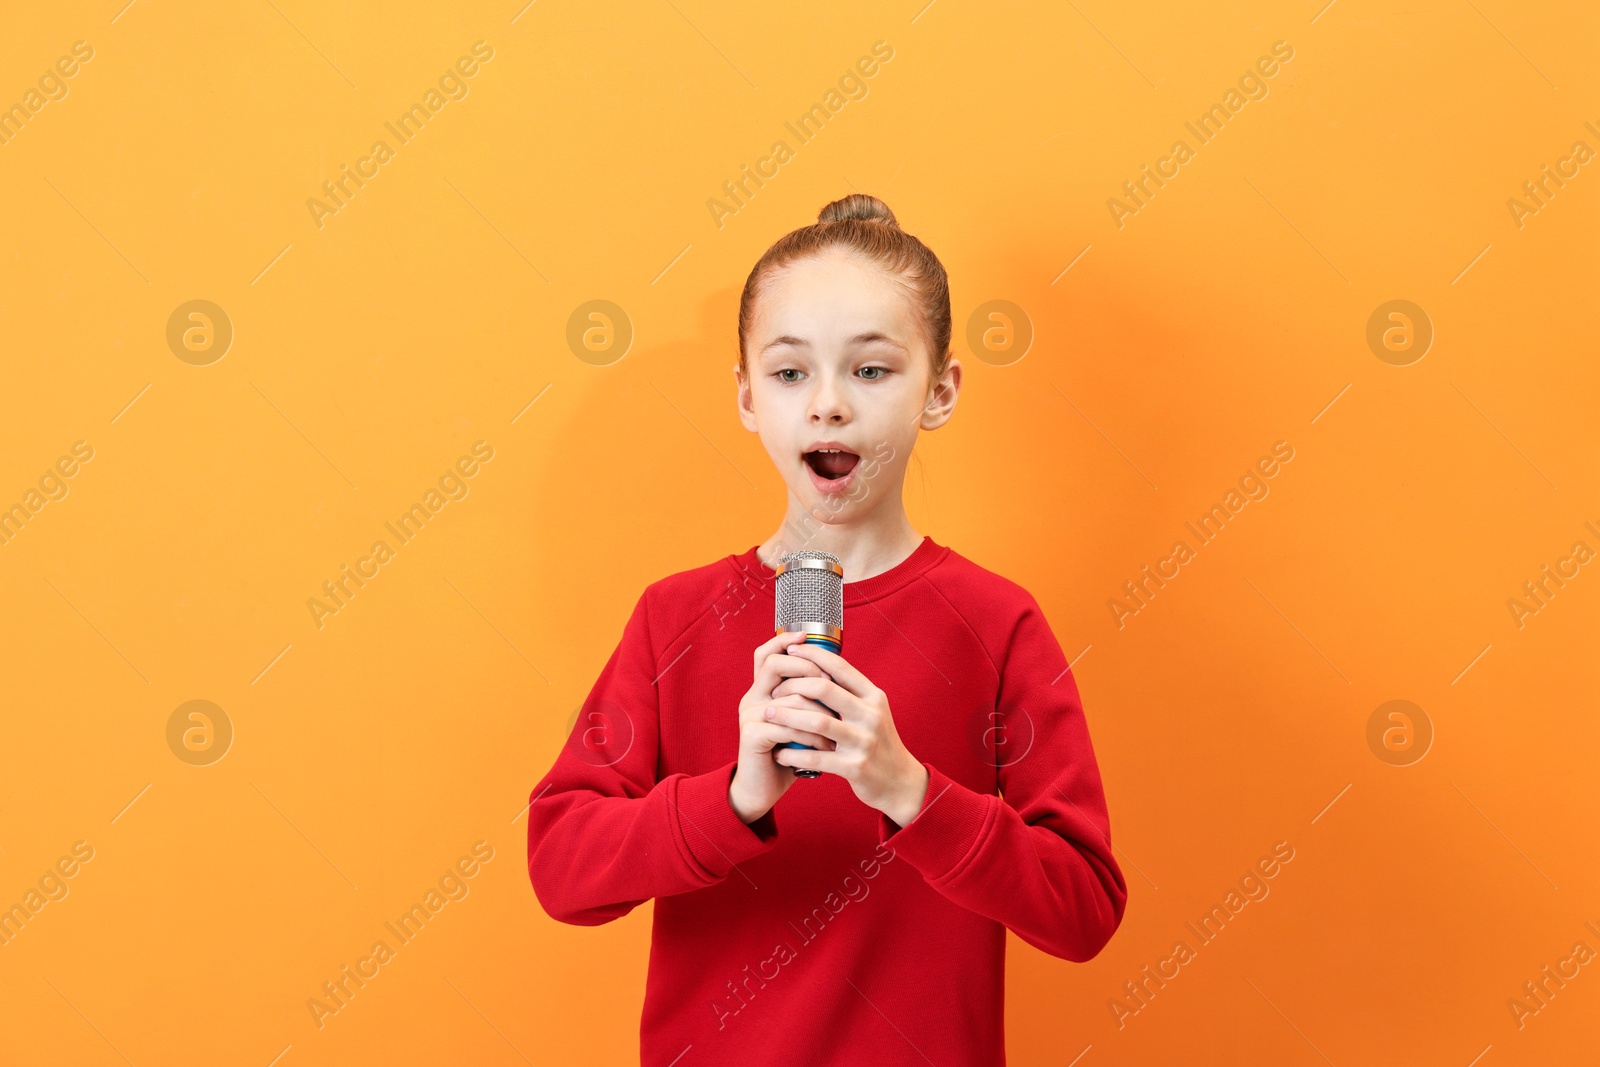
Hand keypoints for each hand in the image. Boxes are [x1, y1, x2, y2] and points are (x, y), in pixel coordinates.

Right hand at [728, 631, 839, 823]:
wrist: (763, 789)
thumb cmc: (788, 754)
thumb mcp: (799, 721)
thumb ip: (807, 697)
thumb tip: (835, 671)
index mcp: (762, 690)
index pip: (767, 653)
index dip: (785, 640)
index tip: (808, 635)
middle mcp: (752, 697)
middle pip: (776, 664)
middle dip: (809, 669)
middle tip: (833, 686)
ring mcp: (750, 715)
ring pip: (790, 696)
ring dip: (820, 712)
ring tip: (836, 730)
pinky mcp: (752, 735)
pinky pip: (788, 725)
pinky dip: (812, 737)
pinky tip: (825, 749)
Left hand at [767, 643, 929, 827]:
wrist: (900, 782)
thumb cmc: (878, 742)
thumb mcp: (872, 712)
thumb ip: (850, 692)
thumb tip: (819, 664)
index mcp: (874, 697)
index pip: (840, 667)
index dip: (812, 654)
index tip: (790, 648)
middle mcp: (871, 715)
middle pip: (825, 689)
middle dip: (793, 685)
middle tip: (773, 690)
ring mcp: (864, 742)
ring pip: (817, 722)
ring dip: (786, 716)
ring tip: (767, 715)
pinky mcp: (855, 767)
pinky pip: (816, 757)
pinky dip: (793, 754)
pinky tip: (778, 753)